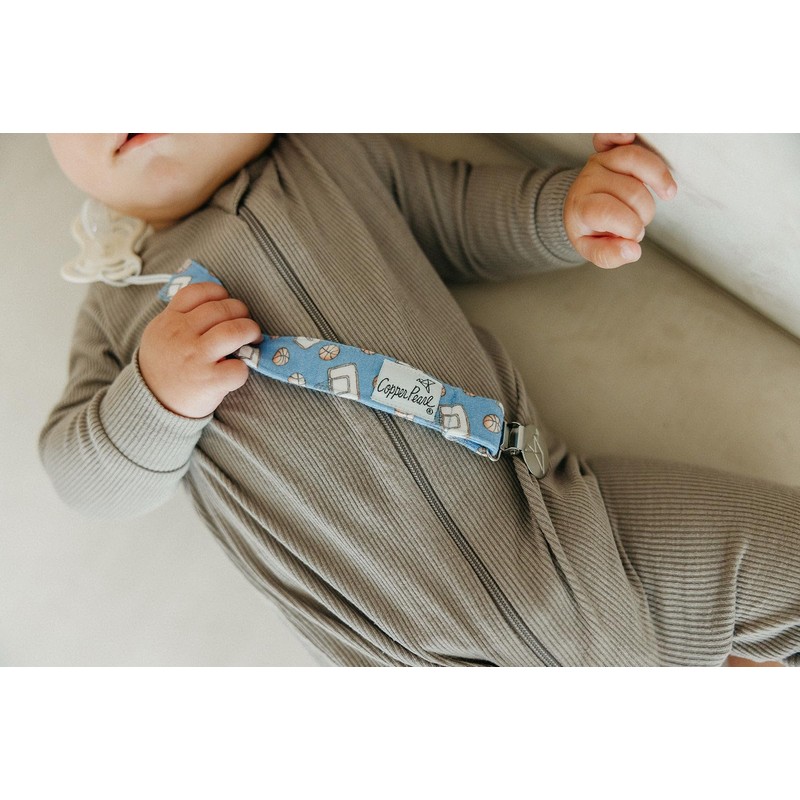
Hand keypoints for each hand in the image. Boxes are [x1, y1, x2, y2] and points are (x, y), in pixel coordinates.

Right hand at [139, 282, 262, 417]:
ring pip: (235, 331)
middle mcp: (182, 335)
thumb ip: (180, 317)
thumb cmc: (164, 367)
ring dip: (250, 331)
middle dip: (242, 312)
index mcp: (169, 320)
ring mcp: (196, 357)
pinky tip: (237, 370)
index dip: (219, 293)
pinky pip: (239, 368)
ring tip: (252, 338)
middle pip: (222, 309)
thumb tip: (217, 303)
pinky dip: (244, 369)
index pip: (197, 292)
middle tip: (245, 324)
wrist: (151, 404)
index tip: (226, 302)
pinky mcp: (210, 380)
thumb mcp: (160, 334)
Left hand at [564, 133, 677, 268]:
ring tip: (667, 194)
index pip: (607, 212)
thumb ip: (610, 255)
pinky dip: (622, 131)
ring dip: (657, 179)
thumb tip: (633, 251)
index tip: (634, 237)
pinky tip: (631, 135)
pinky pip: (613, 134)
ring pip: (634, 160)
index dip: (629, 226)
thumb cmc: (590, 229)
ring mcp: (598, 162)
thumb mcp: (593, 249)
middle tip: (639, 222)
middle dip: (643, 213)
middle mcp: (588, 181)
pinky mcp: (607, 149)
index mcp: (581, 208)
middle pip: (630, 191)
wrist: (578, 208)